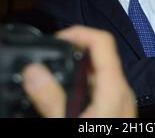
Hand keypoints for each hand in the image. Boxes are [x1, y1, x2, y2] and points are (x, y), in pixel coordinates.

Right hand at [22, 26, 136, 117]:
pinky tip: (65, 96)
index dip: (78, 32)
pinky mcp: (116, 111)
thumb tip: (32, 71)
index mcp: (114, 88)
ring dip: (75, 68)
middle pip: (99, 55)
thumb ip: (51, 98)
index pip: (102, 41)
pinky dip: (81, 84)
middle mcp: (121, 90)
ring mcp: (120, 101)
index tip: (56, 37)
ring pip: (98, 73)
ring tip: (51, 75)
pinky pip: (99, 88)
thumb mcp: (69, 122)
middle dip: (72, 50)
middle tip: (47, 57)